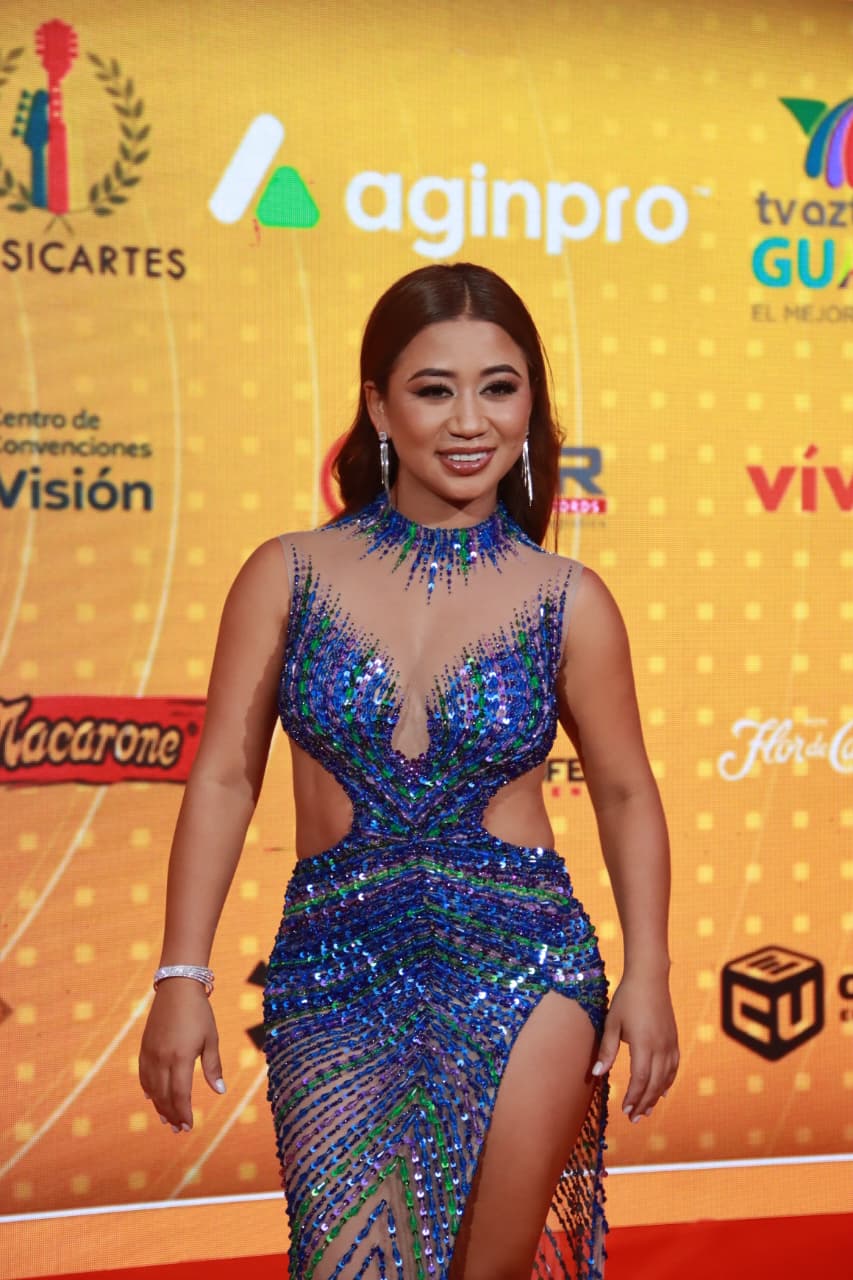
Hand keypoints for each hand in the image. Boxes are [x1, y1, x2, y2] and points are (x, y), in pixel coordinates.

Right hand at [138, 979, 225, 1131]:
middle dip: (171, 1114)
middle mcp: (162, 1058)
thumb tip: (220, 1091)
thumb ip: (213, 1066)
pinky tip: (152, 1098)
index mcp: (181, 1058)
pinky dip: (148, 1089)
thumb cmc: (199, 1013)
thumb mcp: (211, 1038)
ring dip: (158, 1106)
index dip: (183, 1112)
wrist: (177, 987)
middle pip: (164, 1096)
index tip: (189, 1126)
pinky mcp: (144, 1047)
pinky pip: (143, 1075)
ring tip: (166, 1119)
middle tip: (178, 1129)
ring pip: (151, 1088)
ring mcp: (150, 1053)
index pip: (180, 1094)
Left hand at [591, 972, 678, 1121]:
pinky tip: (663, 1091)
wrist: (650, 978)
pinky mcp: (674, 1039)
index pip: (640, 1080)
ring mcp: (670, 1044)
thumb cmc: (627, 999)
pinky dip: (668, 1082)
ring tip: (647, 1111)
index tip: (624, 1110)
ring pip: (666, 1078)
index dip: (633, 1097)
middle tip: (634, 1119)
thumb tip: (596, 1074)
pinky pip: (674, 1067)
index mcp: (644, 1044)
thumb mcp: (612, 1023)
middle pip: (655, 1084)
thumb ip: (607, 1050)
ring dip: (656, 1097)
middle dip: (644, 1103)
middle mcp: (661, 1047)